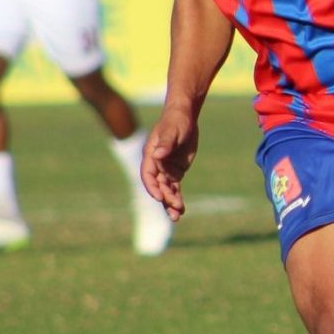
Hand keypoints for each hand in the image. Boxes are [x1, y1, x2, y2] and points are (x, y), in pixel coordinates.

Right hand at [142, 106, 200, 220]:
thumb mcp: (172, 130)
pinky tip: (181, 209)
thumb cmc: (176, 121)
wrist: (185, 117)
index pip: (148, 175)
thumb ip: (165, 143)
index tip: (160, 197)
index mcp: (150, 156)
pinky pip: (175, 187)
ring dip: (171, 203)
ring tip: (177, 216)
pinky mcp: (176, 171)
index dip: (153, 187)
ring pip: (166, 190)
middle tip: (174, 211)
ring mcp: (166, 169)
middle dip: (165, 199)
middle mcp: (156, 165)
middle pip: (158, 186)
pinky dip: (177, 198)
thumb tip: (157, 155)